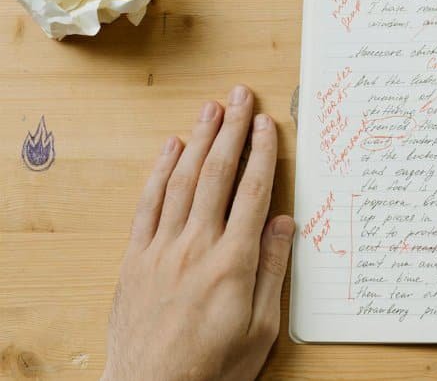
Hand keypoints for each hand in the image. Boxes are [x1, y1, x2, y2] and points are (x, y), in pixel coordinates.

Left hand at [102, 86, 294, 380]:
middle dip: (232, 131)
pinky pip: (148, 205)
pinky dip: (159, 172)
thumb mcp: (262, 328)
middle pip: (217, 175)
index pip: (252, 193)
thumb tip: (286, 224)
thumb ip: (274, 271)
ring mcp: (161, 250)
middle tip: (241, 96)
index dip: (262, 153)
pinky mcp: (136, 260)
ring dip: (198, 140)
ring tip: (211, 109)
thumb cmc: (213, 367)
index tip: (268, 124)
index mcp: (233, 262)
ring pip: (182, 181)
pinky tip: (170, 149)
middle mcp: (196, 247)